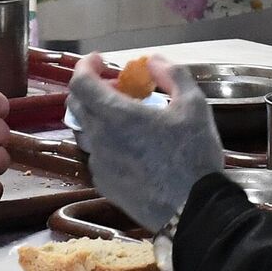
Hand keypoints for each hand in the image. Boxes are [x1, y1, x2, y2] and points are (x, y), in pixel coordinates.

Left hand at [67, 55, 224, 231]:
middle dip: (92, 88)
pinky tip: (130, 147)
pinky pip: (95, 155)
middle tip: (118, 88)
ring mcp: (99, 164)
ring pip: (84, 130)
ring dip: (97, 116)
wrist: (194, 210)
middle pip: (76, 105)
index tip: (100, 61)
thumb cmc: (194, 156)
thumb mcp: (195, 106)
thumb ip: (172, 74)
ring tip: (126, 118)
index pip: (80, 83)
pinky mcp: (103, 184)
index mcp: (116, 116)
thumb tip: (153, 60)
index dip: (85, 66)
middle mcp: (99, 139)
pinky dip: (105, 142)